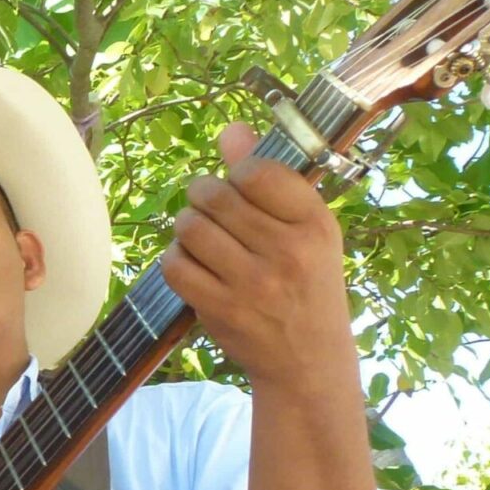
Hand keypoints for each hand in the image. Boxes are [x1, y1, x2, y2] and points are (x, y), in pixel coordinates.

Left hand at [160, 122, 358, 396]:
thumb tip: (232, 130)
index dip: (237, 172)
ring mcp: (252, 283)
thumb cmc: (306, 281)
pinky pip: (174, 266)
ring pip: (190, 228)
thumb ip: (269, 178)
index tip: (240, 184)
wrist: (307, 359)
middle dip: (204, 196)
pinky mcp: (220, 309)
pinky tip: (193, 264)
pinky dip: (176, 260)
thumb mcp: (306, 229)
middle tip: (212, 209)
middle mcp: (286, 251)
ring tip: (202, 235)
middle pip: (214, 197)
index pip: (258, 173)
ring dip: (187, 226)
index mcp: (314, 224)